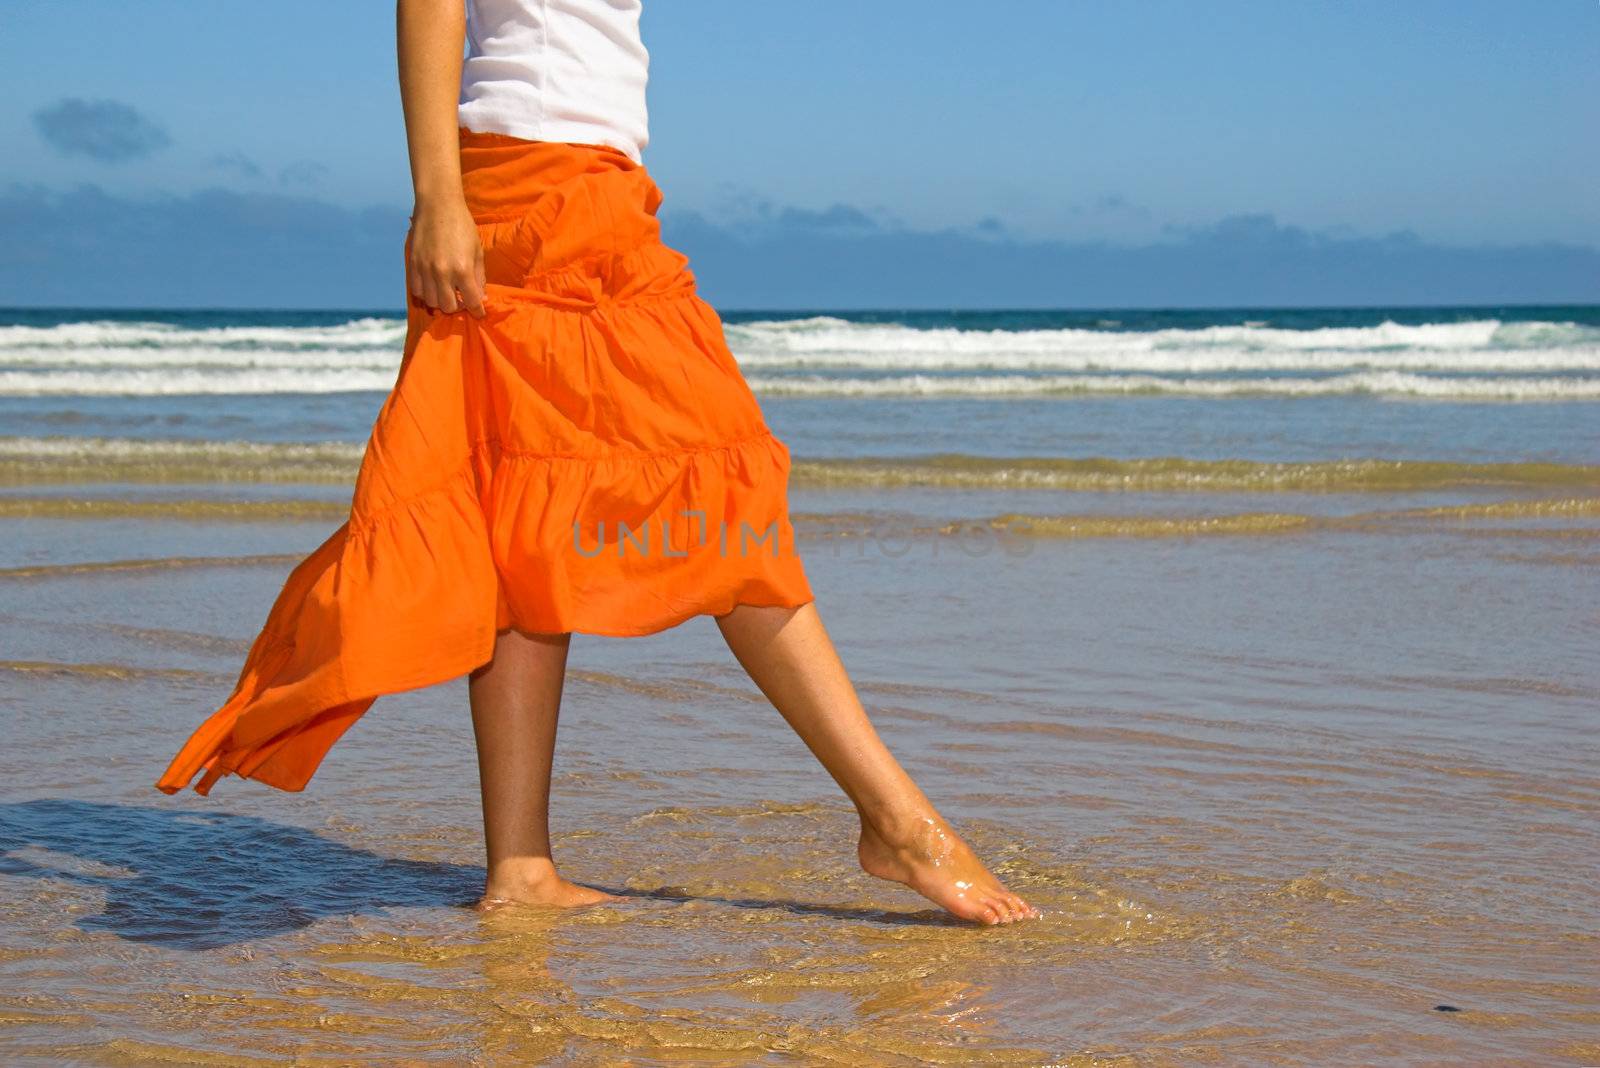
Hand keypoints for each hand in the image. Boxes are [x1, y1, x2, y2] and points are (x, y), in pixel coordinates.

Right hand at [406, 198, 486, 317]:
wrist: (438, 206)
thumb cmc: (462, 226)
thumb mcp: (477, 251)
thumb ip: (479, 277)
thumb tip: (481, 297)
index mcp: (463, 269)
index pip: (472, 302)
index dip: (478, 311)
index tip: (479, 312)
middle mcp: (442, 272)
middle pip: (448, 307)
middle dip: (458, 307)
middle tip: (462, 300)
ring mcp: (425, 269)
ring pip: (431, 302)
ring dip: (441, 301)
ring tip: (447, 292)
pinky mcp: (413, 264)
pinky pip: (416, 290)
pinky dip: (425, 293)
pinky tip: (433, 286)